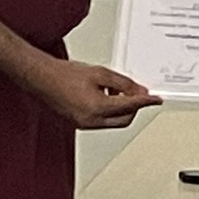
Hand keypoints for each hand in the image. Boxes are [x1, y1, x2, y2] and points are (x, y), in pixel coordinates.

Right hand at [30, 55, 157, 130]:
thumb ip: (122, 83)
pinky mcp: (80, 123)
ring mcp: (85, 124)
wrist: (42, 78)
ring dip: (121, 109)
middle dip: (133, 107)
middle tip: (135, 92)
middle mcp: (92, 121)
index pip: (130, 106)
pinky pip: (102, 121)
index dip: (145, 102)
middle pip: (124, 119)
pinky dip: (109, 111)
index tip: (155, 100)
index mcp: (97, 108)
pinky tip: (106, 96)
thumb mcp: (99, 73)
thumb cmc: (64, 74)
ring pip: (114, 121)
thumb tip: (138, 90)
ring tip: (116, 90)